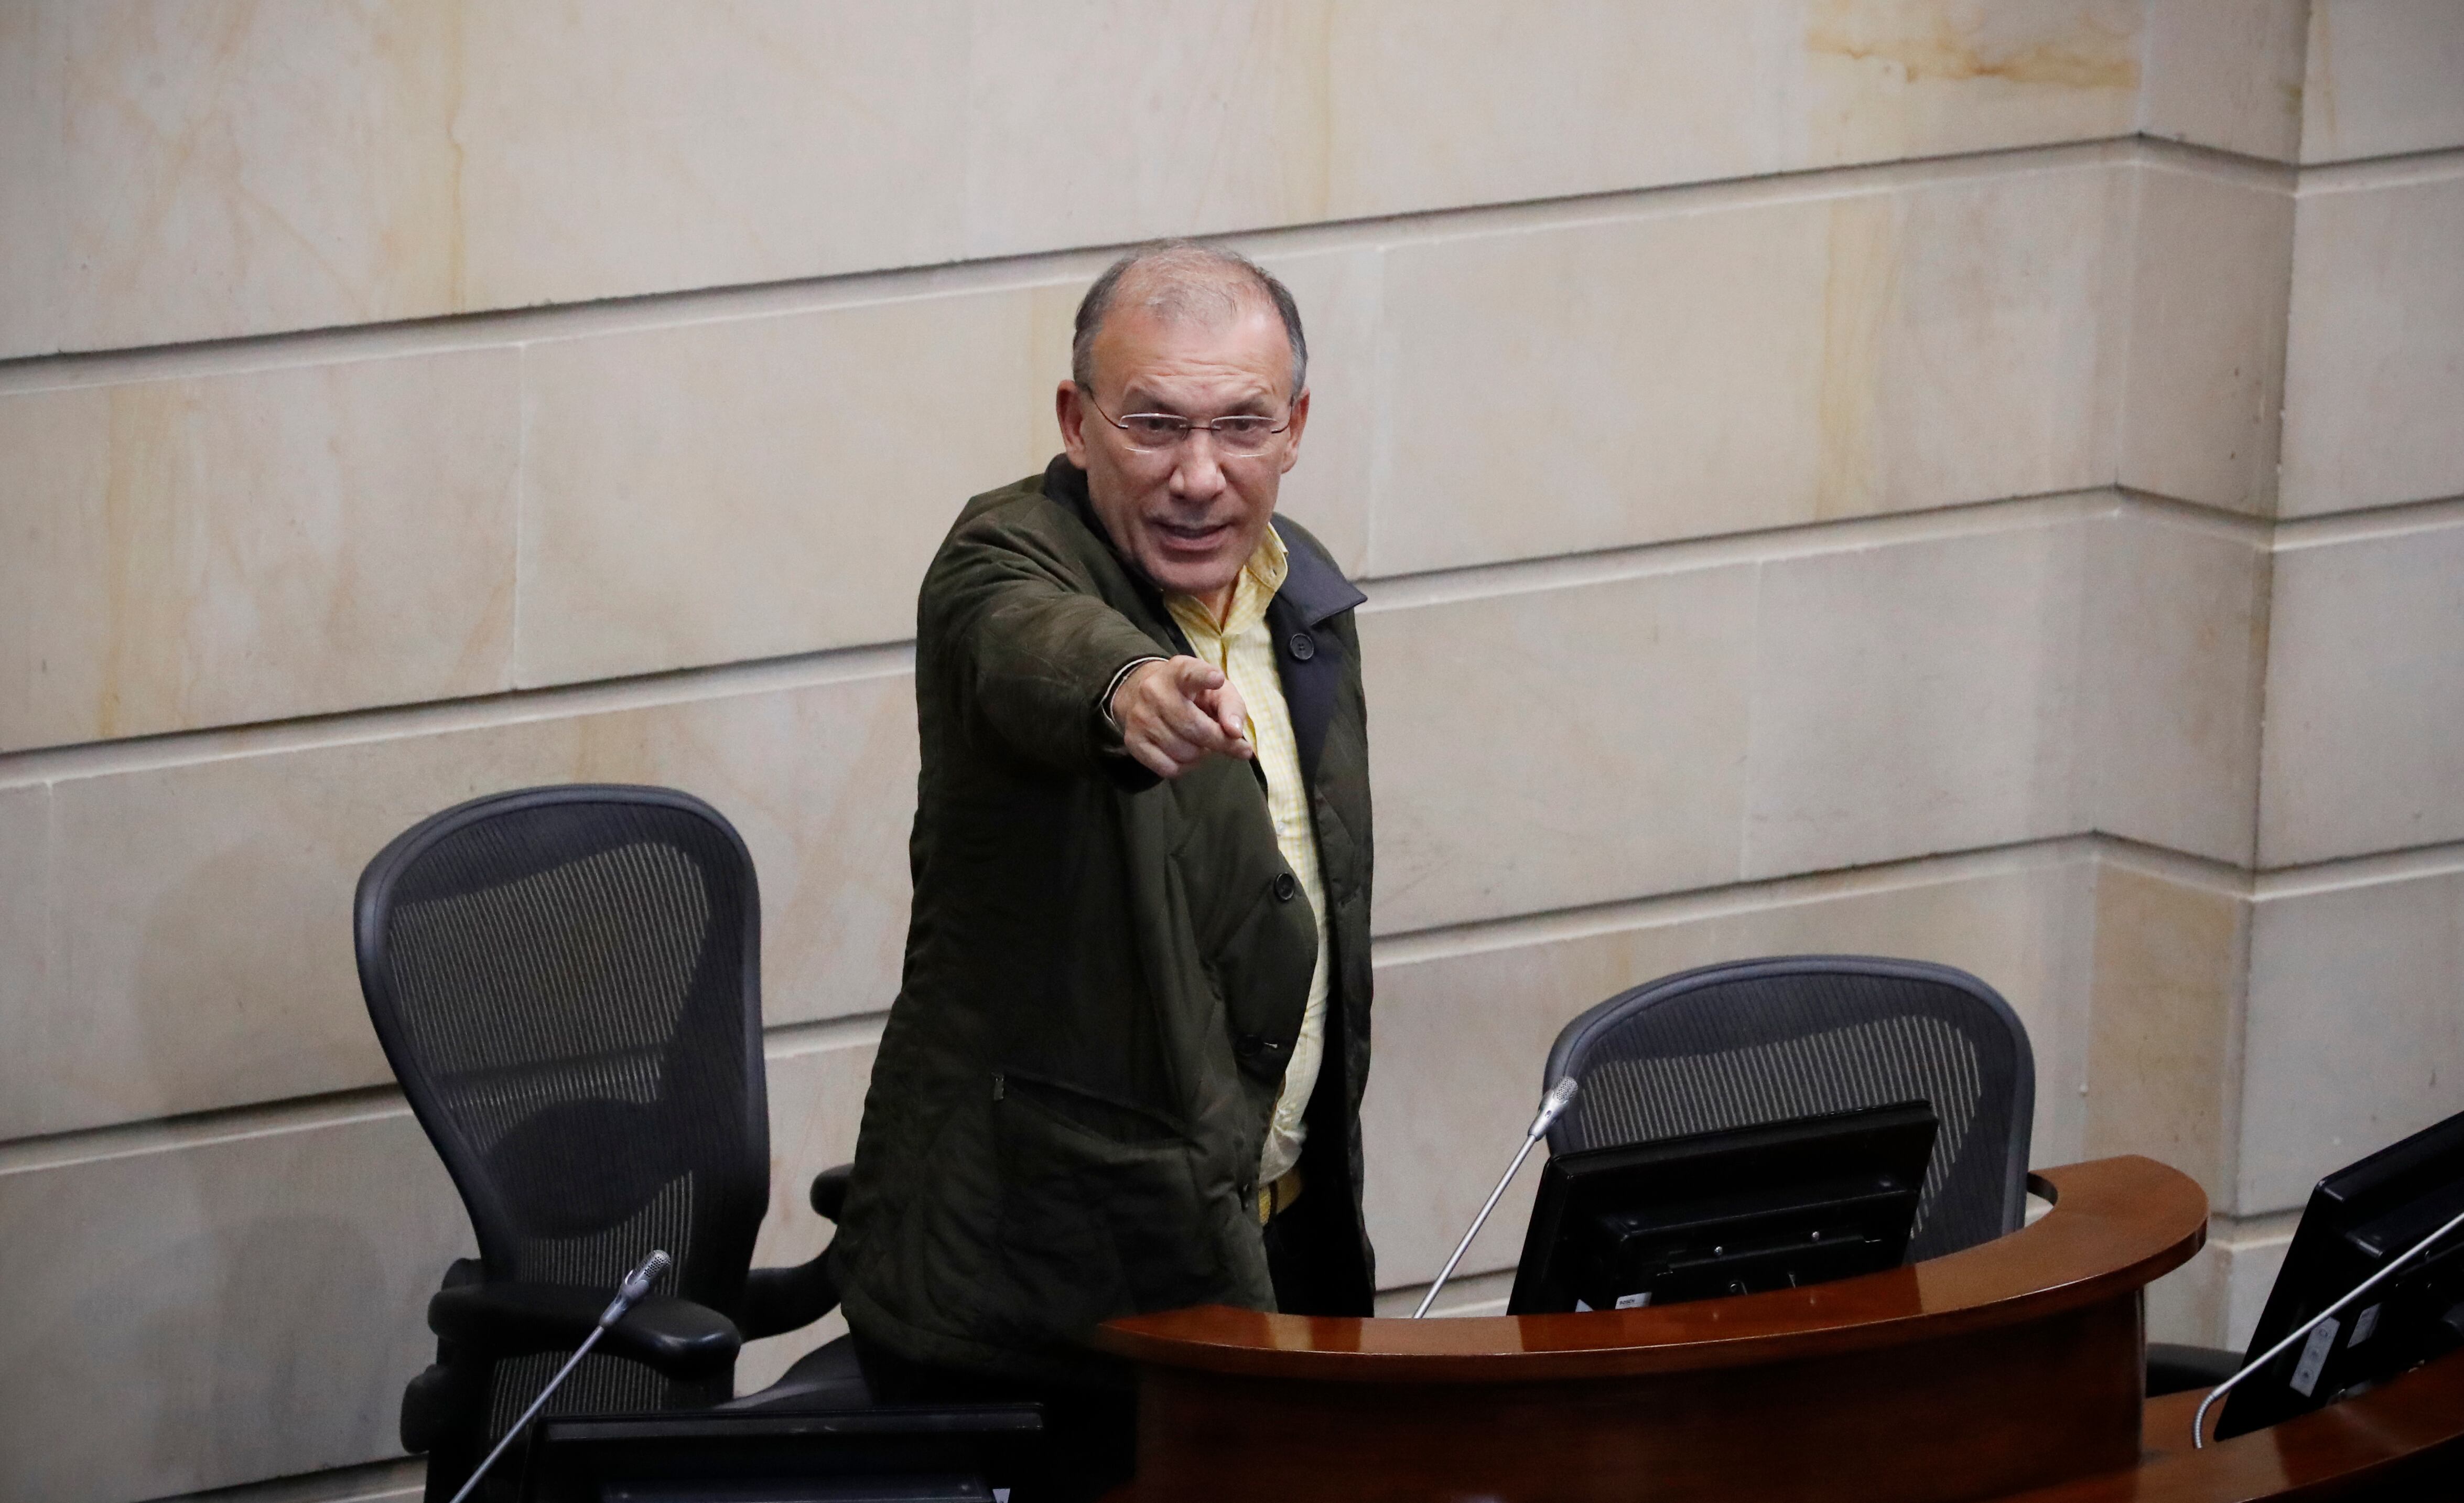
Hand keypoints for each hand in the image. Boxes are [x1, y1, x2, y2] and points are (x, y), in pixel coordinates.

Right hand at [1111, 657, 1253, 779]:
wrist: (1144, 696)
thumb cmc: (1192, 695)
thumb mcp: (1216, 691)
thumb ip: (1232, 707)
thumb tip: (1234, 732)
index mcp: (1179, 672)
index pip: (1190, 673)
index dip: (1204, 676)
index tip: (1217, 678)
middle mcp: (1155, 691)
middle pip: (1196, 727)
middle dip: (1221, 742)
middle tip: (1233, 745)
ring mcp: (1141, 717)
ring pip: (1184, 752)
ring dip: (1201, 754)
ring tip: (1201, 742)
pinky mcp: (1133, 740)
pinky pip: (1169, 768)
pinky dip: (1185, 766)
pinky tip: (1185, 753)